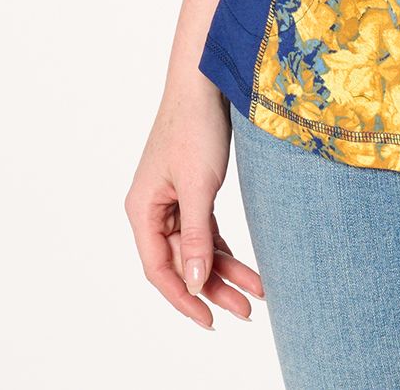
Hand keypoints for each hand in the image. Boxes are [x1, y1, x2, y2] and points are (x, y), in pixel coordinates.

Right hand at [126, 78, 263, 329]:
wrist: (206, 80)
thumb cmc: (195, 125)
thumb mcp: (198, 185)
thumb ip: (194, 236)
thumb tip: (192, 282)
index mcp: (142, 209)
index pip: (158, 269)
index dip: (183, 297)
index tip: (209, 320)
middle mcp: (153, 208)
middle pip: (180, 262)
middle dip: (213, 288)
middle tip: (245, 312)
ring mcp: (172, 200)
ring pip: (196, 248)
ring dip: (225, 270)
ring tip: (257, 293)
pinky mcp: (192, 190)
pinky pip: (206, 230)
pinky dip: (225, 248)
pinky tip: (246, 266)